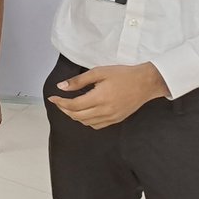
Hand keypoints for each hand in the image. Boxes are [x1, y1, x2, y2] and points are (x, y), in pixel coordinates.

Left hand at [47, 62, 169, 128]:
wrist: (146, 83)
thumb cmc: (123, 74)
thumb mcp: (99, 72)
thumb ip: (79, 81)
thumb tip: (61, 87)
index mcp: (99, 98)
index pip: (73, 105)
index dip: (60, 102)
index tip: (52, 97)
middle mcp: (104, 111)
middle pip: (77, 116)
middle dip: (64, 109)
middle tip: (58, 101)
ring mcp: (111, 118)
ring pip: (86, 123)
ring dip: (74, 116)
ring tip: (69, 106)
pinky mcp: (116, 120)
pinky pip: (96, 125)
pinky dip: (86, 121)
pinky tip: (84, 112)